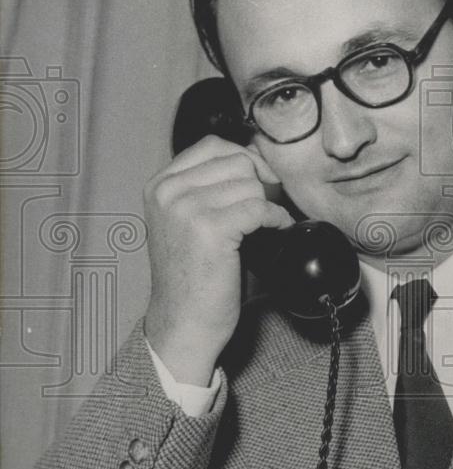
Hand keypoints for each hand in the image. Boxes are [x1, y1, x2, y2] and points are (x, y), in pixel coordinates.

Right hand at [143, 135, 292, 384]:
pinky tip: (275, 230)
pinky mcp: (210, 229)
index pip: (213, 146)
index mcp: (159, 185)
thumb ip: (206, 187)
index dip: (245, 159)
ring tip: (265, 225)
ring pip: (251, 183)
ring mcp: (186, 208)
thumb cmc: (192, 276)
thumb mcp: (186, 220)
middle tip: (266, 207)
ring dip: (267, 204)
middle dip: (260, 183)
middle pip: (236, 161)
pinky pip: (260, 207)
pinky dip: (276, 219)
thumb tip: (256, 158)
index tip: (260, 180)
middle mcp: (168, 192)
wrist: (183, 323)